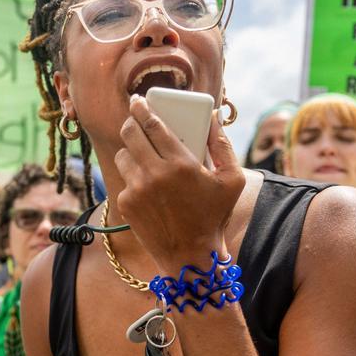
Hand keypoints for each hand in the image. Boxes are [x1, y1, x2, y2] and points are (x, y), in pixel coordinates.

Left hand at [113, 94, 244, 270]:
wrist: (190, 255)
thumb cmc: (214, 216)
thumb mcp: (232, 180)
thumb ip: (222, 144)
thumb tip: (211, 116)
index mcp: (181, 164)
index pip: (153, 125)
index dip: (143, 108)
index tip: (138, 100)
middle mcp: (154, 174)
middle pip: (130, 134)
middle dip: (130, 122)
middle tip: (135, 119)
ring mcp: (137, 189)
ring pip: (122, 155)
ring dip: (130, 150)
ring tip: (143, 154)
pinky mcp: (126, 204)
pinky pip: (124, 179)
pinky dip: (133, 177)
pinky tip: (147, 185)